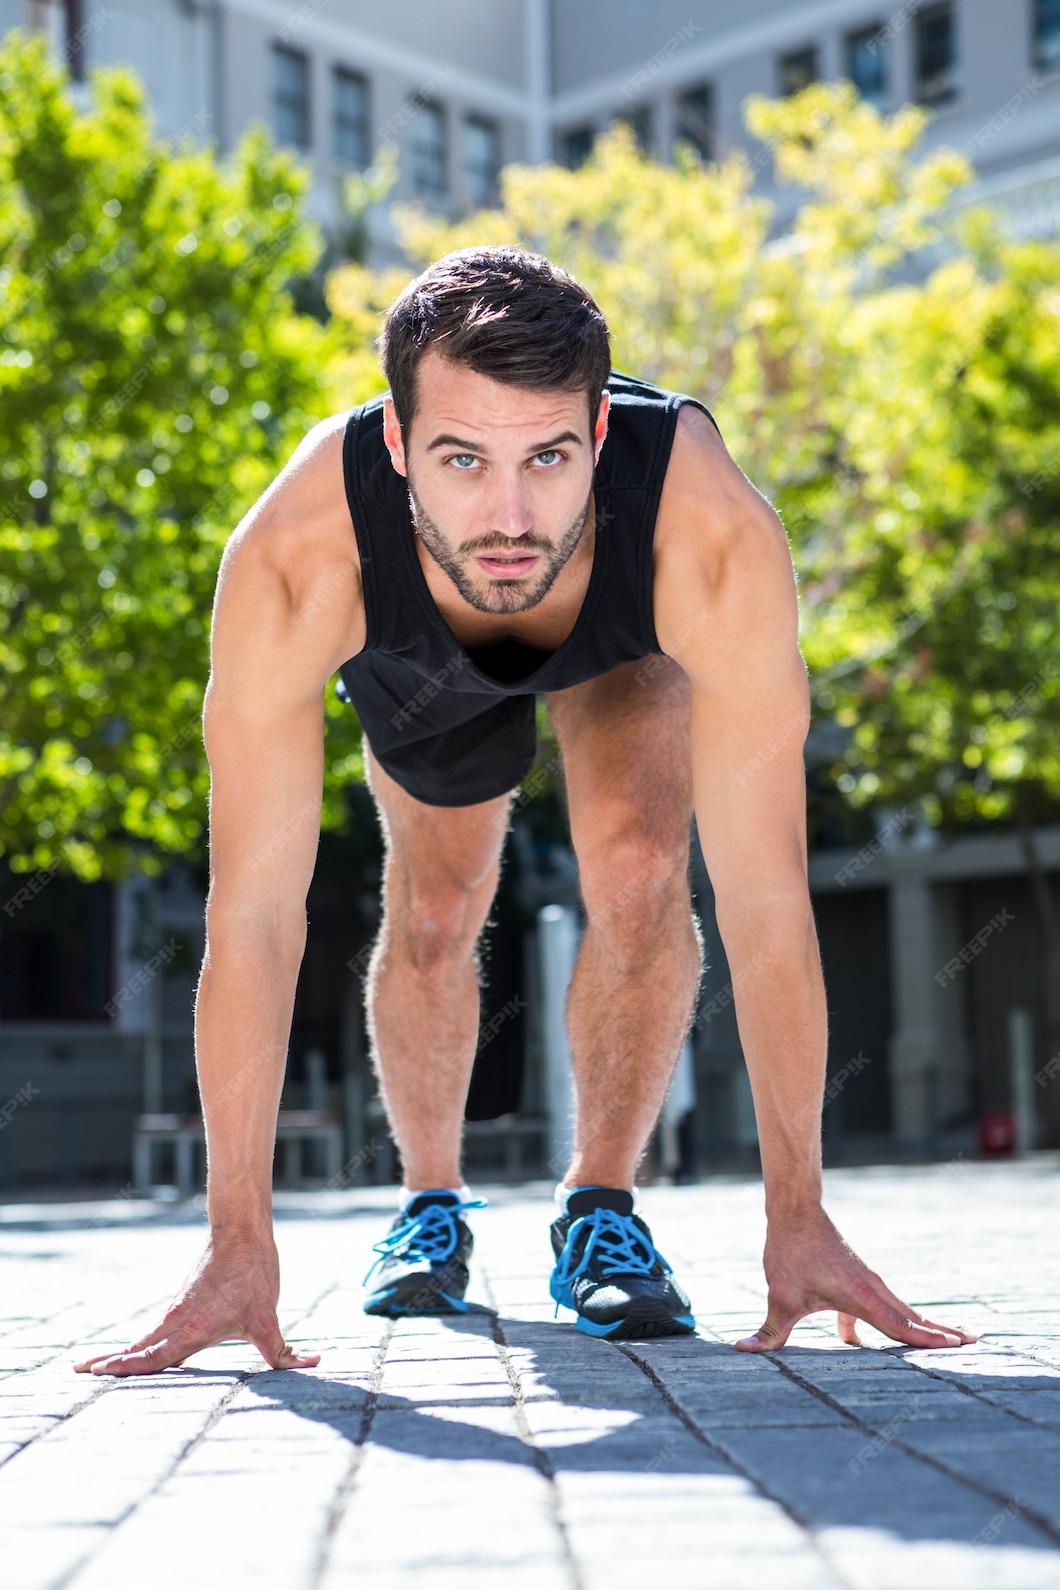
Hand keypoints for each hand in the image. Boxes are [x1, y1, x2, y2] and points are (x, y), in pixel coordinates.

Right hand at [73, 1233, 320, 1376]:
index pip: (153, 1357)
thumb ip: (282, 1349)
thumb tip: (310, 1363)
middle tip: (77, 1371)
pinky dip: (139, 1343)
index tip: (97, 1373)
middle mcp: (177, 1321)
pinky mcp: (185, 1304)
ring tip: (94, 1365)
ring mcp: (178, 1311)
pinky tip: (136, 1350)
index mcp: (190, 1327)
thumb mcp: (267, 1317)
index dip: (126, 1367)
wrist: (242, 1230)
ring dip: (121, 1353)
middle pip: (138, 1349)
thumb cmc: (253, 1272)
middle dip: (109, 1362)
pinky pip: (157, 1331)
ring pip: (145, 1339)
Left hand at [736, 1203, 977, 1352]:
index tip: (955, 1347)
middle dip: (941, 1333)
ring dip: (926, 1326)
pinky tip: (891, 1336)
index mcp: (860, 1296)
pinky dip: (900, 1319)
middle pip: (913, 1317)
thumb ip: (770, 1331)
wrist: (795, 1212)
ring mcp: (869, 1283)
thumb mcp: (780, 1297)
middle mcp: (872, 1289)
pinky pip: (886, 1305)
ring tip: (954, 1340)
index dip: (926, 1339)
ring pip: (902, 1310)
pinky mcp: (860, 1279)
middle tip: (973, 1345)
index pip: (900, 1325)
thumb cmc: (790, 1253)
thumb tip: (744, 1351)